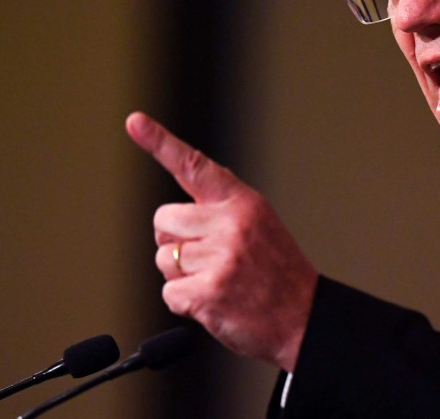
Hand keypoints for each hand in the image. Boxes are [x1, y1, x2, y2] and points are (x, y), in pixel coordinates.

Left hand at [125, 111, 317, 371]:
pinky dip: (184, 302)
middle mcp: (230, 224)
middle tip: (206, 257)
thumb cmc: (279, 274)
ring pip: (162, 258)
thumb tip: (177, 206)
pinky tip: (214, 300)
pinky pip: (169, 292)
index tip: (134, 122)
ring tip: (218, 280)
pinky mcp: (208, 292)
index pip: (194, 166)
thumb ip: (222, 209)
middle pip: (163, 219)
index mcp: (243, 203)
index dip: (159, 142)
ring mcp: (219, 258)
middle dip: (174, 240)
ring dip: (181, 274)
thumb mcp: (261, 225)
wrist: (305, 317)